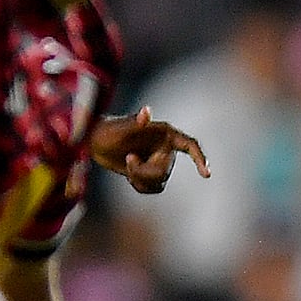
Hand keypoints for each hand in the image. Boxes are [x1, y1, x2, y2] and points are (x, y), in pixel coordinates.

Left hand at [87, 108, 209, 193]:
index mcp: (165, 133)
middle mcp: (166, 148)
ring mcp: (159, 161)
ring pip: (160, 182)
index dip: (200, 159)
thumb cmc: (107, 130)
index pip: (190, 145)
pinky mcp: (150, 173)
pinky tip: (129, 177)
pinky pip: (153, 189)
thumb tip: (146, 112)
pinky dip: (140, 187)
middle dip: (146, 171)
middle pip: (167, 170)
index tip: (206, 174)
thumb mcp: (120, 127)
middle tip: (128, 160)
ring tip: (127, 166)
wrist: (94, 142)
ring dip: (141, 179)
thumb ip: (135, 121)